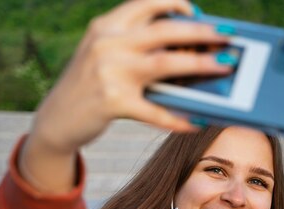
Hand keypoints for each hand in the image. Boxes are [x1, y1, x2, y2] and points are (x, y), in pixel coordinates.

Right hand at [21, 0, 233, 192]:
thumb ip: (135, 46)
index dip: (175, 4)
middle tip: (228, 36)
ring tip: (225, 67)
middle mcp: (107, 44)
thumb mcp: (104, 55)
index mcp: (106, 27)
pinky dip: (178, 117)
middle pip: (164, 30)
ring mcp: (109, 72)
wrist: (56, 119)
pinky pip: (155, 110)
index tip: (198, 12)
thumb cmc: (91, 85)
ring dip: (200, 64)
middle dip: (201, 31)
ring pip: (165, 63)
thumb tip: (188, 50)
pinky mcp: (112, 103)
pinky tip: (196, 121)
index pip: (145, 3)